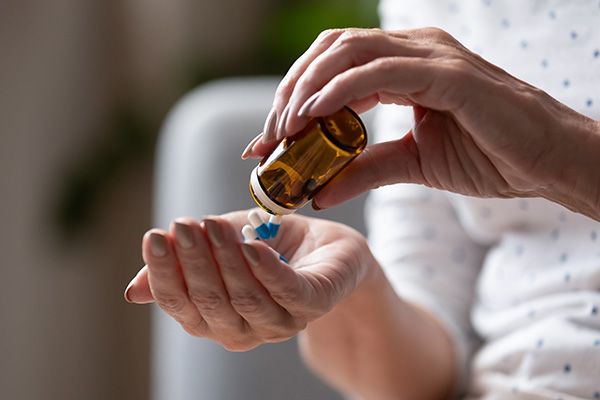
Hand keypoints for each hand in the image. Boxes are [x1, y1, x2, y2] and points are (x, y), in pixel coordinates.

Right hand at [124, 211, 372, 350]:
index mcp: (216, 318)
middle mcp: (245, 328)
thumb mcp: (219, 249)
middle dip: (193, 262)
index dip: (164, 274)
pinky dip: (266, 271)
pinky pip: (288, 293)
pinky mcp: (314, 303)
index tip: (154, 236)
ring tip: (212, 225)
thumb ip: (183, 265)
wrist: (326, 248)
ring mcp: (281, 321)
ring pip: (245, 298)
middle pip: (210, 303)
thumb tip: (133, 291)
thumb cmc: (269, 247)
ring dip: (226, 260)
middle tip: (183, 225)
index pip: (181, 304)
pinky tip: (251, 246)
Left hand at [242, 28, 599, 218]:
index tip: (266, 140)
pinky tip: (313, 115)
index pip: (331, 68)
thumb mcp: (411, 164)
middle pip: (329, 52)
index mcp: (402, 66)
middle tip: (267, 136)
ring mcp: (430, 55)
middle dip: (290, 92)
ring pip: (346, 53)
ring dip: (306, 90)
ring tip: (282, 129)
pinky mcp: (446, 73)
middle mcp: (412, 49)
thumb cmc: (487, 156)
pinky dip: (338, 90)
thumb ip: (363, 170)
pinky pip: (378, 71)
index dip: (293, 98)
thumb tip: (317, 192)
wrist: (543, 162)